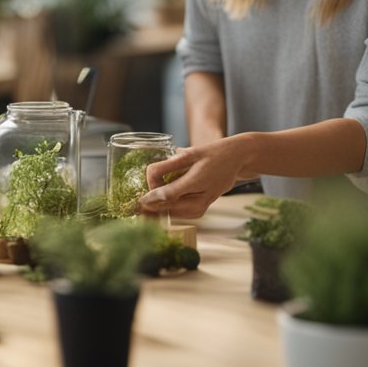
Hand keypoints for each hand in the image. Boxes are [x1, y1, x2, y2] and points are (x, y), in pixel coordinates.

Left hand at [139, 137, 254, 217]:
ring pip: (168, 212)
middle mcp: (199, 201)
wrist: (235, 161)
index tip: (134, 200)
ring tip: (146, 200)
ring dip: (155, 207)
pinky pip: (175, 212)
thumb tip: (149, 179)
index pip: (166, 195)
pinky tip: (158, 200)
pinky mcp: (198, 211)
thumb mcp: (189, 154)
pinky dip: (164, 207)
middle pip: (165, 208)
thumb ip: (168, 167)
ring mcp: (199, 208)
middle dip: (148, 206)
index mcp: (196, 183)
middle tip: (132, 206)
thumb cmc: (211, 154)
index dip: (148, 199)